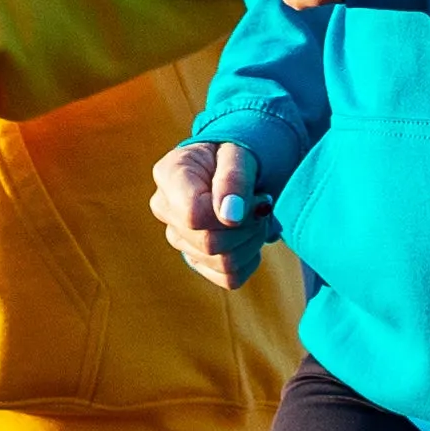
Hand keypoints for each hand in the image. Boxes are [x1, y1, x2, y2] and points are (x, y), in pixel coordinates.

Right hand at [152, 138, 271, 290]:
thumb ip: (234, 178)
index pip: (193, 215)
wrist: (238, 164)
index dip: (230, 215)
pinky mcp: (196, 259)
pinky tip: (250, 236)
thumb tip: (230, 216)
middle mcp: (166, 209)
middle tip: (263, 205)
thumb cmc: (236, 153)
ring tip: (257, 217)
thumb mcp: (240, 152)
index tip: (257, 196)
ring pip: (222, 263)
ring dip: (252, 241)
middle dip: (248, 227)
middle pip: (209, 244)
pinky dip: (250, 260)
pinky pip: (229, 278)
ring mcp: (178, 238)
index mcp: (170, 175)